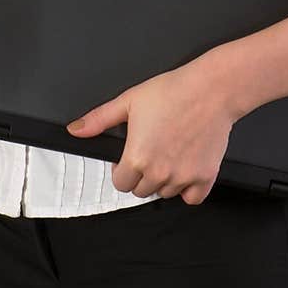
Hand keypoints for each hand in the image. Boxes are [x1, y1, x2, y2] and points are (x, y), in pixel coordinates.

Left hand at [66, 61, 234, 204]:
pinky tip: (186, 169)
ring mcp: (183, 177)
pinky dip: (188, 189)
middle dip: (142, 175)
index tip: (130, 157)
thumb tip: (76, 129)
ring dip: (164, 181)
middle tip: (151, 151)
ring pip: (165, 193)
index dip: (122, 169)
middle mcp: (159, 172)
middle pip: (141, 191)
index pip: (120, 183)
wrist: (211, 90)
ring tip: (169, 154)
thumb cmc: (173, 91)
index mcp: (137, 157)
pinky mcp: (205, 177)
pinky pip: (192, 198)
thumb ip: (100, 119)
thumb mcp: (129, 100)